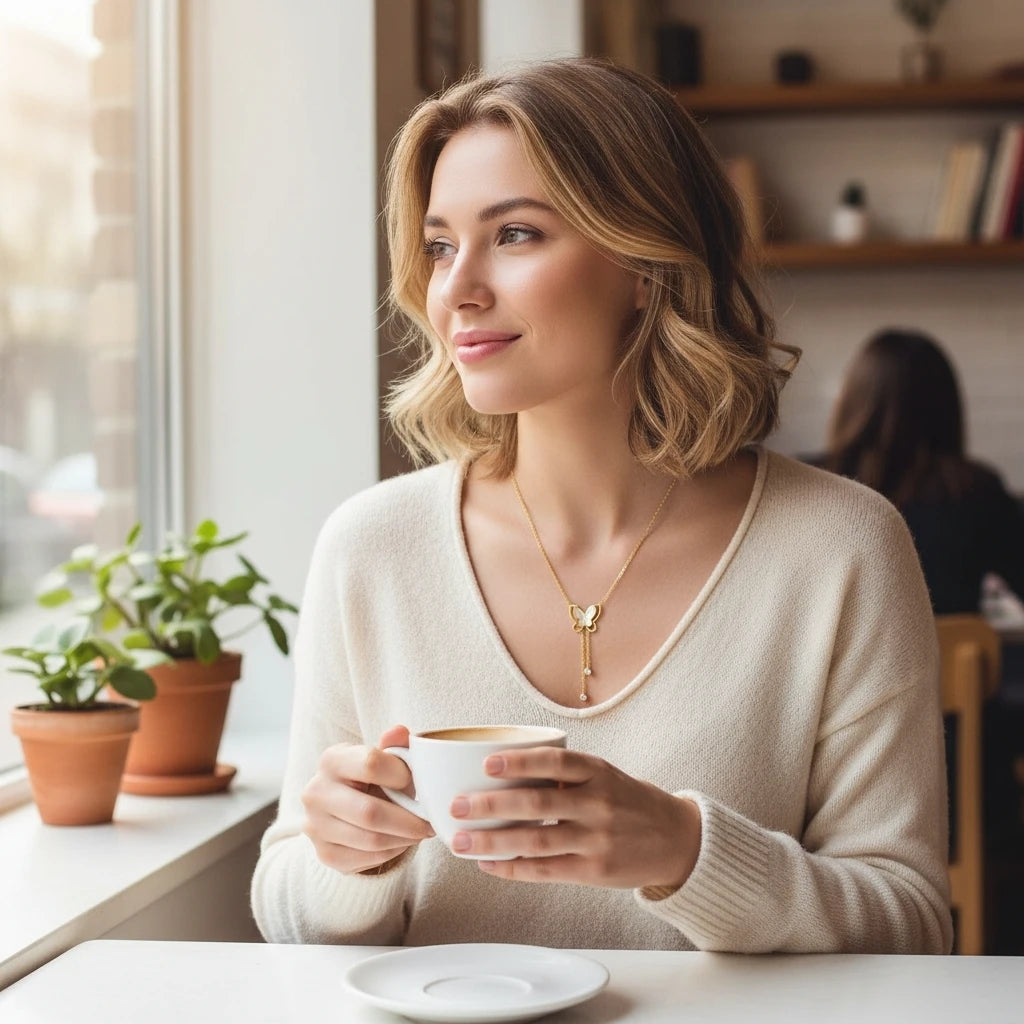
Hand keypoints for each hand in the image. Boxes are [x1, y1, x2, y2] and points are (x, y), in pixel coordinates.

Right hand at [301, 724, 434, 874]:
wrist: (343, 807)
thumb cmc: (371, 778)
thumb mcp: (383, 758)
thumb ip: (394, 745)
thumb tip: (401, 731)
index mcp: (331, 759)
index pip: (371, 764)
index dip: (402, 774)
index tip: (417, 782)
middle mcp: (316, 792)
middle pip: (370, 813)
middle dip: (409, 821)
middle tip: (430, 823)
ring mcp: (315, 826)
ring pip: (371, 840)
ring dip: (404, 839)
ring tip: (420, 832)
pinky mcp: (325, 854)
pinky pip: (367, 859)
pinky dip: (392, 852)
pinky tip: (401, 842)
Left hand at [449, 747, 700, 889]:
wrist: (677, 839)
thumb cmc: (628, 802)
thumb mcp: (605, 775)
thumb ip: (565, 774)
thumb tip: (503, 768)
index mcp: (599, 772)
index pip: (555, 762)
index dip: (520, 761)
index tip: (485, 763)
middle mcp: (598, 804)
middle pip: (537, 804)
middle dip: (491, 806)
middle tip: (456, 805)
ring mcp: (597, 840)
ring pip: (536, 841)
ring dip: (492, 842)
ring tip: (460, 841)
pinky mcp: (595, 872)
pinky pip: (546, 871)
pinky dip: (513, 868)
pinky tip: (487, 865)